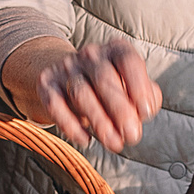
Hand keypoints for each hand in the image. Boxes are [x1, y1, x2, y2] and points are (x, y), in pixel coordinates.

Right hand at [8, 37, 162, 151]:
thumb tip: (145, 111)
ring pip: (81, 93)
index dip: (139, 87)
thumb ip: (146, 96)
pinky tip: (86, 140)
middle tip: (132, 136)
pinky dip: (71, 125)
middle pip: (104, 79)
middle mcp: (90, 55)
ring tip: (114, 144)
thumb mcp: (131, 85)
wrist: (67, 75)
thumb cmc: (110, 86)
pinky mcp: (46, 84)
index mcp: (115, 50)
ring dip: (99, 122)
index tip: (146, 114)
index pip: (128, 61)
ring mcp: (66, 68)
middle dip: (120, 110)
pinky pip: (56, 105)